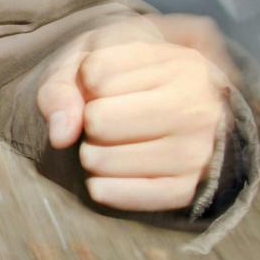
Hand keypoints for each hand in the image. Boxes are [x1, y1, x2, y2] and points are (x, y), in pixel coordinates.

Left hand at [36, 20, 229, 211]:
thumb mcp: (88, 63)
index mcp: (180, 65)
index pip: (96, 75)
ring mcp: (196, 153)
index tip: (106, 86)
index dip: (87, 83)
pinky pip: (120, 196)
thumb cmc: (122, 82)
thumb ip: (61, 89)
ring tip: (116, 144)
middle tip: (109, 120)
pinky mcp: (185, 191)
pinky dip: (101, 187)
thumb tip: (61, 136)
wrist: (170, 111)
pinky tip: (109, 175)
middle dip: (89, 121)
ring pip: (103, 160)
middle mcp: (198, 108)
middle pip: (99, 121)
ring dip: (93, 155)